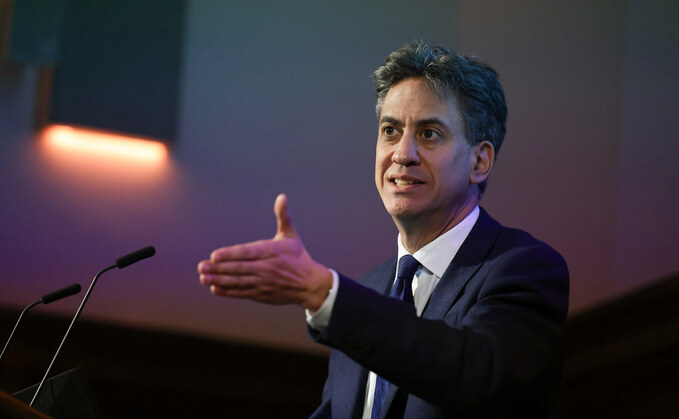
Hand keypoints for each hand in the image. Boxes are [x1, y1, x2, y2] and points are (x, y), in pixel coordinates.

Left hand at [198, 194, 332, 310]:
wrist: (310, 284)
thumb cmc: (298, 256)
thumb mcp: (290, 235)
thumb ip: (283, 216)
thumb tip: (282, 197)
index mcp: (271, 251)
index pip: (247, 253)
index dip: (230, 254)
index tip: (214, 255)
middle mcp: (266, 268)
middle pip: (239, 268)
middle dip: (218, 268)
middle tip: (200, 266)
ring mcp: (263, 283)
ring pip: (238, 282)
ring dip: (219, 280)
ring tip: (203, 277)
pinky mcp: (262, 295)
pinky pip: (242, 293)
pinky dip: (228, 292)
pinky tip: (215, 288)